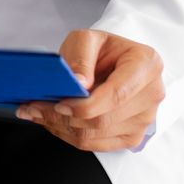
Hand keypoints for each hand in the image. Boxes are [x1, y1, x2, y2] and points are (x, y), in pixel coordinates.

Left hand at [18, 29, 164, 151]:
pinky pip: (96, 145)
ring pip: (96, 136)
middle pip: (103, 120)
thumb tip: (79, 83)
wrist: (114, 62)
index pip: (116, 94)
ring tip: (37, 113)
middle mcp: (151, 94)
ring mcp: (144, 119)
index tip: (58, 104)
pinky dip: (69, 135)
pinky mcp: (133, 137)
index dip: (85, 105)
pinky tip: (53, 121)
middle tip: (33, 108)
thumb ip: (81, 56)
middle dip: (63, 117)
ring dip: (60, 127)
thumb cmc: (102, 49)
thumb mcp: (87, 39)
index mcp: (146, 65)